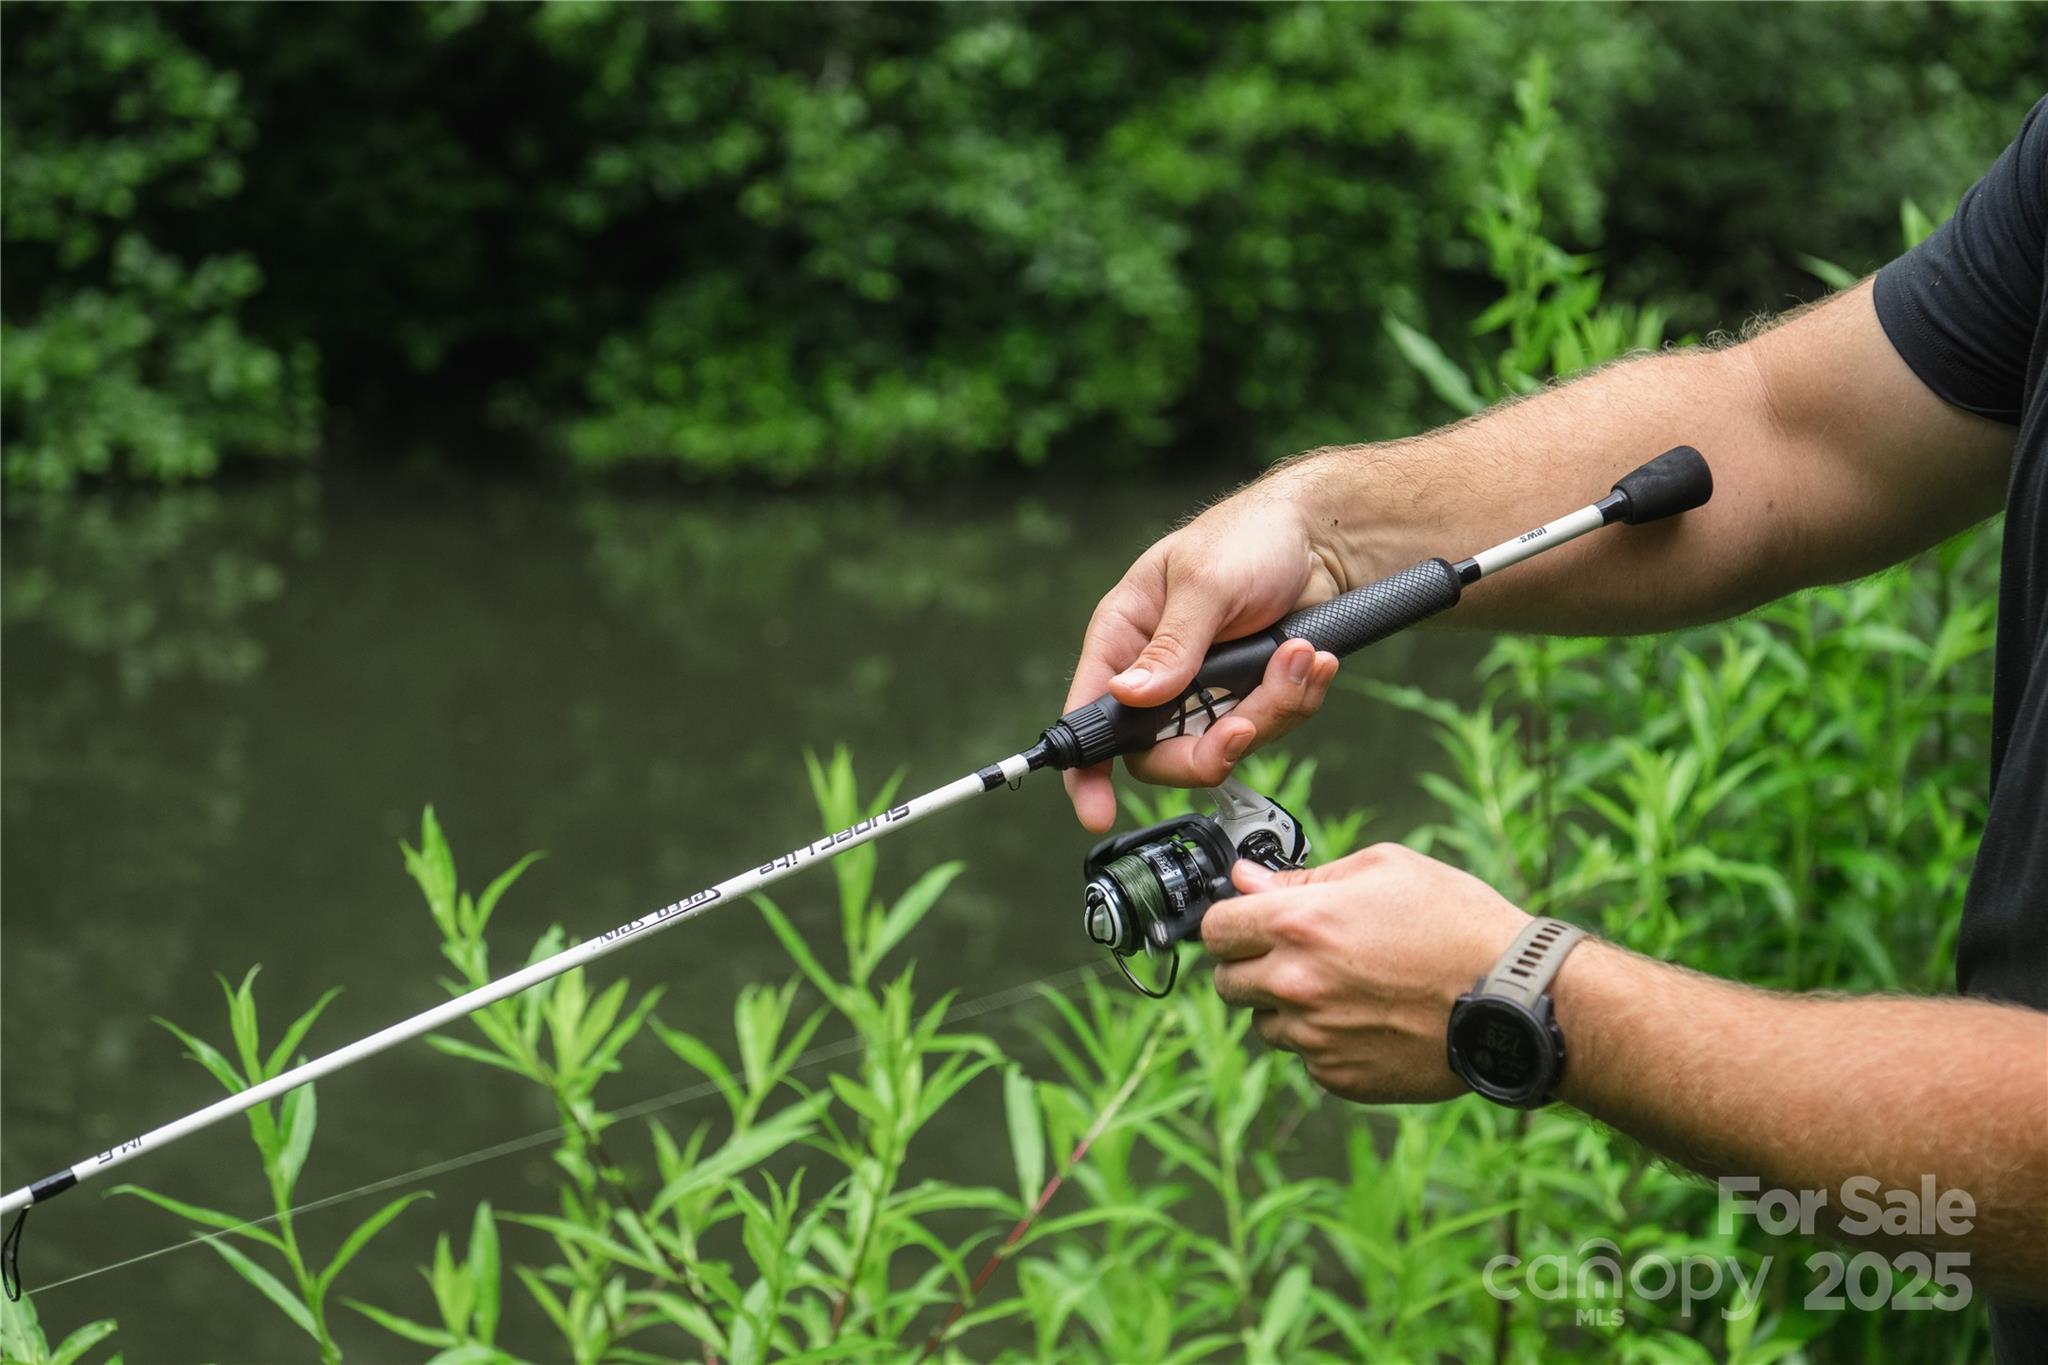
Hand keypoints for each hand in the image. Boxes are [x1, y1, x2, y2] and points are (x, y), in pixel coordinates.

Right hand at [1061, 474, 1350, 830]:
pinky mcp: (1250, 696)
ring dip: (1269, 709)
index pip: (1090, 710)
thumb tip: (1129, 696)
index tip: (1095, 808)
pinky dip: (1295, 700)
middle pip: (1160, 752)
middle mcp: (1159, 670)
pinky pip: (1268, 728)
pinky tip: (1310, 662)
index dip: (1087, 767)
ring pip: (1224, 745)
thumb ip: (1171, 645)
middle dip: (1210, 748)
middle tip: (1245, 727)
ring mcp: (1207, 689)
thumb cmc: (1250, 536)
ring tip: (1299, 658)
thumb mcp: (1205, 583)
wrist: (1325, 537)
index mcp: (1126, 635)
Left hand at [1202, 844, 1529, 1102]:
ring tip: (1346, 989)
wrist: (1515, 997)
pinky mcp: (1339, 1077)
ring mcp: (1315, 1037)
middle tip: (1297, 957)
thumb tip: (1246, 881)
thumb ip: (1303, 878)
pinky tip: (1368, 1020)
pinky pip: (1306, 1058)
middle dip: (1251, 966)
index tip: (1250, 923)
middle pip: (1227, 983)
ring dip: (1288, 1008)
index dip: (1232, 922)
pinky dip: (1324, 1042)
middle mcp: (1295, 984)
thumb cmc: (1457, 922)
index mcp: (1298, 925)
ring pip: (1265, 1025)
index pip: (1215, 929)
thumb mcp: (1383, 869)